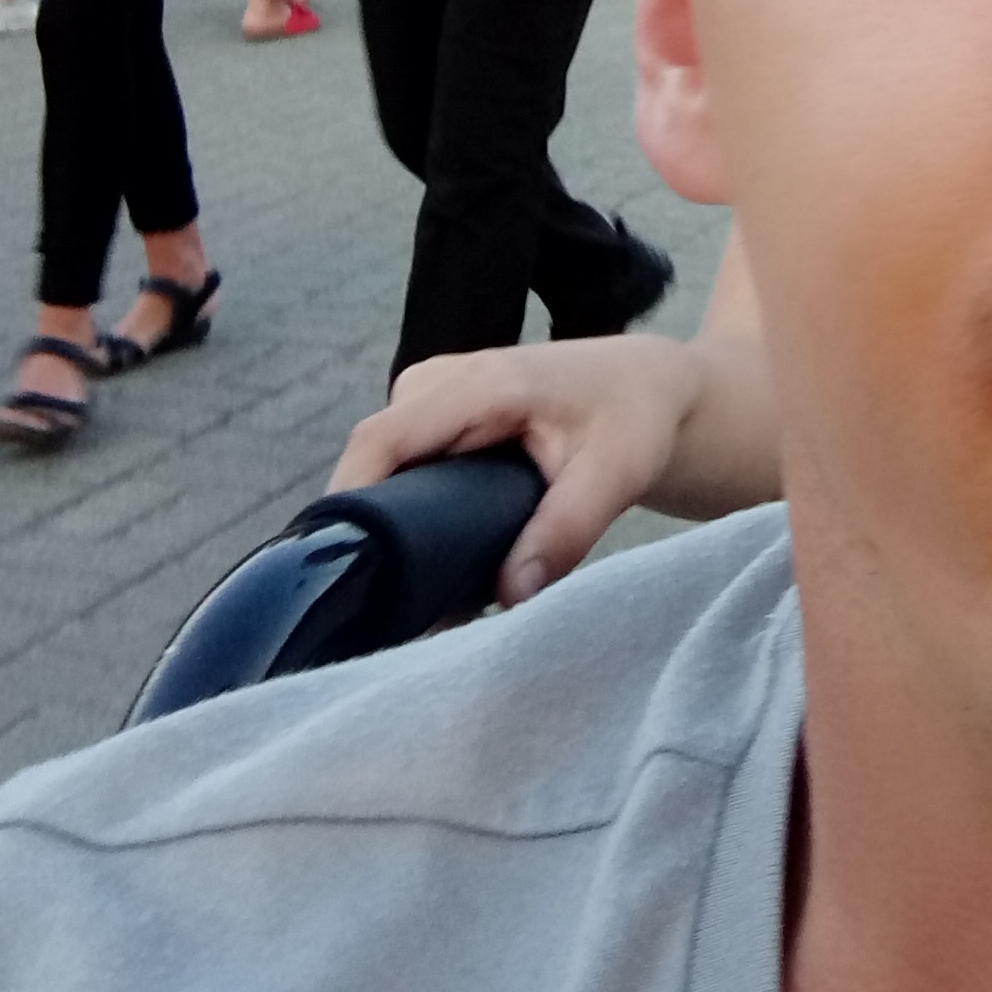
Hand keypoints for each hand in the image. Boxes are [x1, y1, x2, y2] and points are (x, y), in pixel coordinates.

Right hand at [330, 337, 716, 606]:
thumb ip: (566, 530)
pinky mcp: (442, 422)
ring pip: (387, 471)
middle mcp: (445, 383)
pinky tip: (442, 569)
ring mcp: (437, 399)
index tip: (342, 569)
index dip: (349, 500)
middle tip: (395, 607)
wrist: (649, 387)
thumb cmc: (635, 419)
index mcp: (481, 385)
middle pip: (375, 463)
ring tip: (426, 596)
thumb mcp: (617, 473)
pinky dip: (416, 516)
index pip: (382, 438)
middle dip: (376, 532)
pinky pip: (406, 469)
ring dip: (398, 530)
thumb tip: (511, 594)